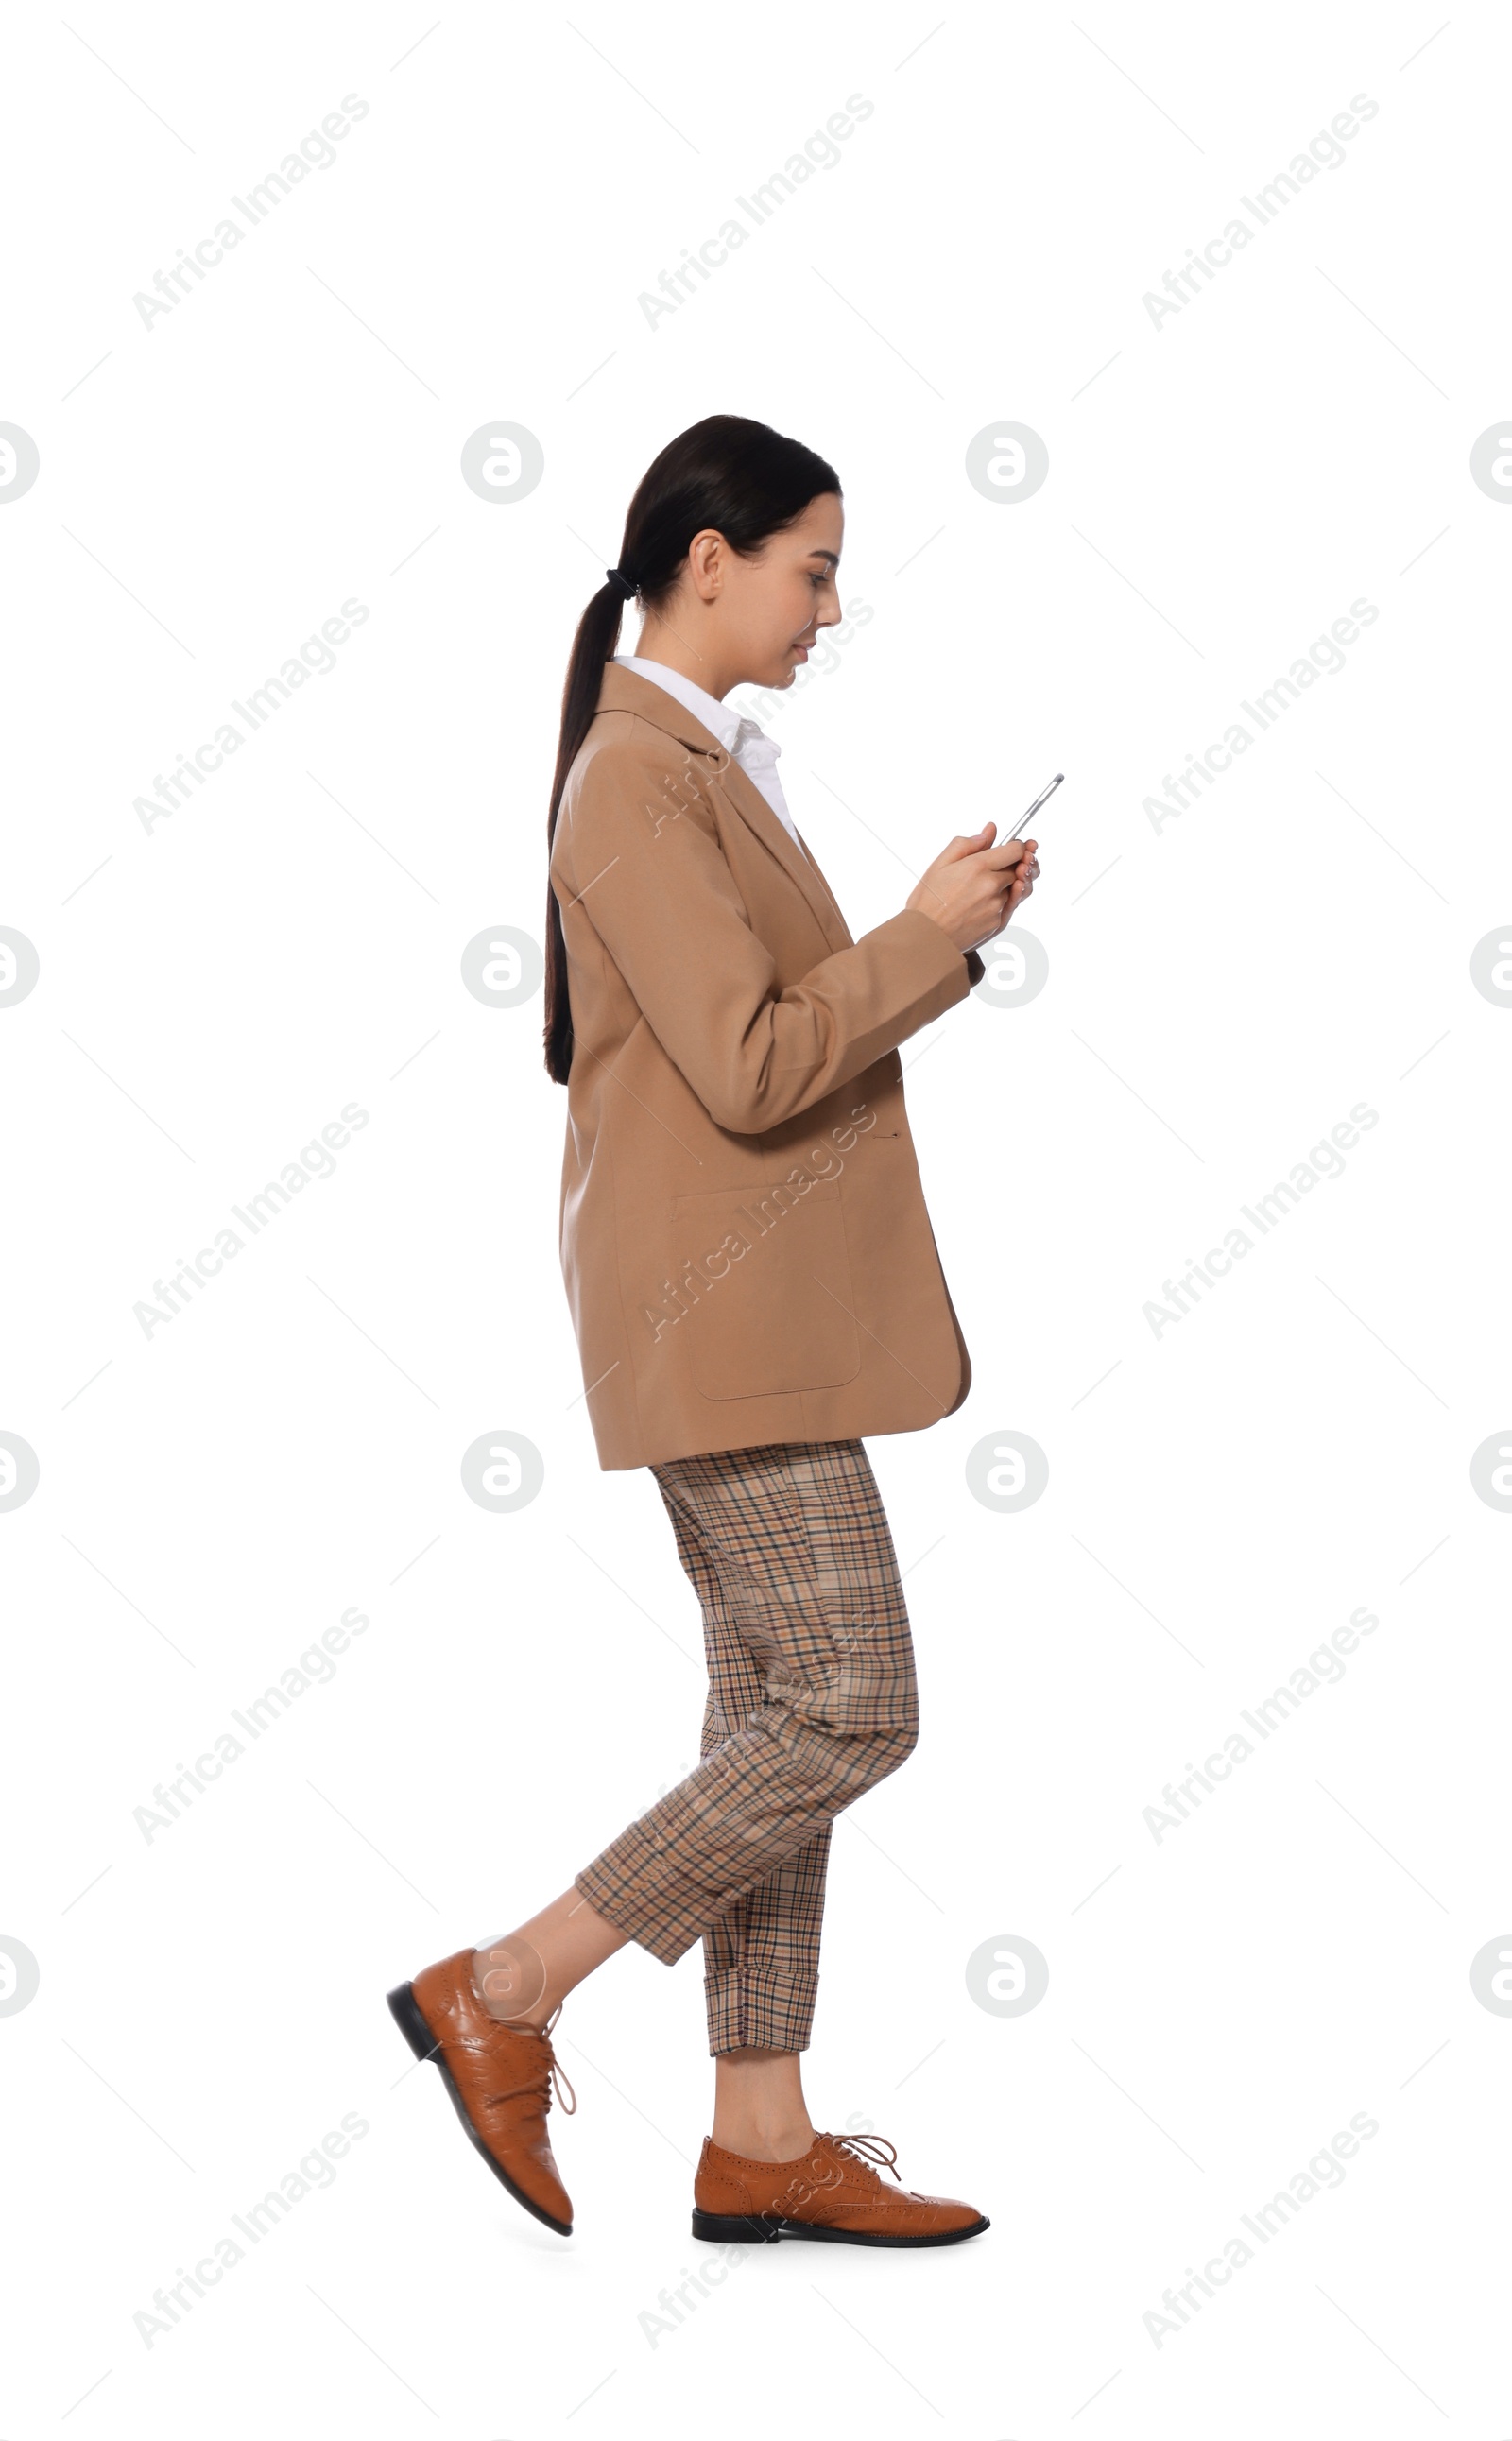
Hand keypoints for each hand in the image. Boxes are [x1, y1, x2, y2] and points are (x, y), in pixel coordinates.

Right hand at [905, 822, 1040, 954]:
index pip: (1016, 850)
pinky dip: (999, 903)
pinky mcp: (998, 923)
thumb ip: (966, 844)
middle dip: (1008, 866)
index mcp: (978, 866)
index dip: (1015, 847)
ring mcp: (997, 906)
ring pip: (1012, 889)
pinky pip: (1007, 907)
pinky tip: (979, 905)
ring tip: (977, 891)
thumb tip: (989, 832)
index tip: (1010, 848)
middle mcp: (992, 886)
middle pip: (1017, 869)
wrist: (925, 937)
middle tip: (988, 870)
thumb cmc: (928, 901)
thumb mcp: (940, 864)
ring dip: (1003, 886)